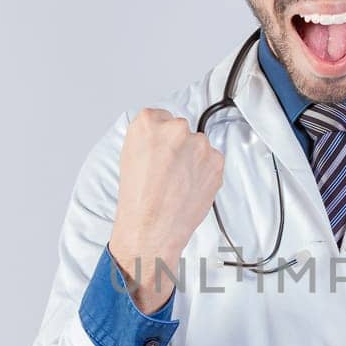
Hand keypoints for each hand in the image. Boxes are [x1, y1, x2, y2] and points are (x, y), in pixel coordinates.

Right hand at [108, 108, 223, 313]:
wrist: (153, 228)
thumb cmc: (138, 199)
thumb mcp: (130, 157)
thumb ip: (149, 139)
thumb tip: (162, 137)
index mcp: (148, 123)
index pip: (160, 117)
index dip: (160, 137)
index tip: (159, 150)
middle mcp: (175, 129)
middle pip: (181, 130)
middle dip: (178, 147)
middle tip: (168, 171)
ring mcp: (199, 144)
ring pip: (198, 146)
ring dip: (193, 159)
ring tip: (178, 183)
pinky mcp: (216, 161)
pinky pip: (212, 160)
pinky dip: (205, 171)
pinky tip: (189, 187)